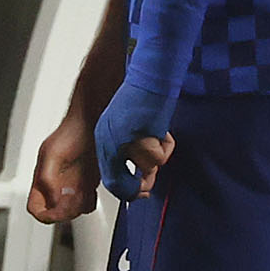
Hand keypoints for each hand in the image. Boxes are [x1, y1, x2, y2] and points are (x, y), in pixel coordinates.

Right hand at [25, 109, 97, 225]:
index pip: (36, 208)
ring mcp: (71, 183)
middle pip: (54, 211)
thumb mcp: (54, 155)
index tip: (58, 210)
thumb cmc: (72, 132)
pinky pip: (85, 201)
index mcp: (41, 177)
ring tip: (85, 194)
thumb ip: (47, 179)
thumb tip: (52, 200)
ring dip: (78, 206)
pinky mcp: (87, 181)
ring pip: (71, 208)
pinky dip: (89, 201)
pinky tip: (93, 190)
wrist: (95, 121)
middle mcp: (55, 183)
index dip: (46, 214)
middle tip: (76, 200)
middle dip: (66, 210)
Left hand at [92, 78, 174, 202]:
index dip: (125, 192)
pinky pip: (158, 156)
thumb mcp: (130, 130)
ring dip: (158, 153)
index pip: (108, 178)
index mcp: (104, 140)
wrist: (150, 76)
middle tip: (147, 188)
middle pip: (119, 183)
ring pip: (147, 167)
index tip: (139, 194)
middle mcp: (108, 142)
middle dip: (138, 187)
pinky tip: (161, 128)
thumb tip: (144, 180)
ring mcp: (122, 139)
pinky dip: (166, 145)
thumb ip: (132, 153)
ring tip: (156, 134)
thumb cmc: (143, 100)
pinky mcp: (138, 134)